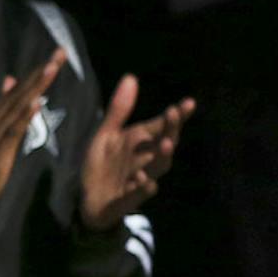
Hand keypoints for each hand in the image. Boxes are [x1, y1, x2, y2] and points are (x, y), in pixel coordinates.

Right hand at [0, 49, 67, 227]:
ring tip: (51, 67)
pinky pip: (13, 131)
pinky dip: (24, 116)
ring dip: (35, 86)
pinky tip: (35, 103)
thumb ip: (2, 109)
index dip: (39, 71)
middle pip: (21, 90)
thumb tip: (11, 81)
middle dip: (42, 70)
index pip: (20, 88)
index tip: (57, 54)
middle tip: (61, 50)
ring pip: (18, 105)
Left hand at [80, 75, 194, 231]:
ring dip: (162, 157)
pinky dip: (143, 188)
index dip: (177, 116)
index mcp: (141, 142)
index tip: (189, 102)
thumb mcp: (106, 134)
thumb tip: (131, 77)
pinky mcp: (127, 198)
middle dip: (171, 131)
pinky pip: (138, 194)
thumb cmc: (102, 166)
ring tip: (165, 144)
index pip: (162, 126)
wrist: (88, 199)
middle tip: (173, 114)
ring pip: (157, 168)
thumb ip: (119, 109)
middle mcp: (145, 159)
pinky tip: (144, 179)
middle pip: (165, 144)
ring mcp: (139, 179)